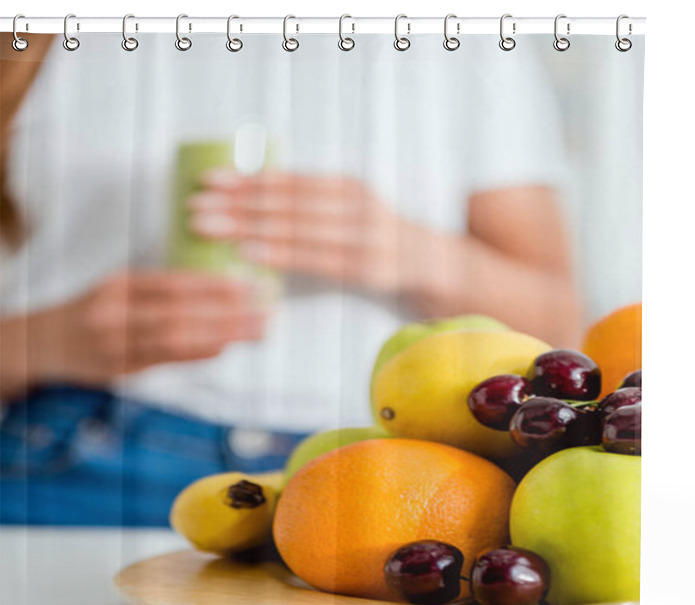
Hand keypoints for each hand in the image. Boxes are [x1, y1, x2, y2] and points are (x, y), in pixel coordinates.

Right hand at [29, 270, 265, 385]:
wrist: (42, 342)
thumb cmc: (94, 310)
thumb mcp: (119, 287)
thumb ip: (161, 289)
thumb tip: (222, 290)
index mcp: (119, 285)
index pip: (173, 285)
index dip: (213, 287)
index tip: (248, 287)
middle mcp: (114, 313)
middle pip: (180, 313)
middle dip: (228, 315)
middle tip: (267, 314)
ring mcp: (115, 345)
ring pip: (174, 340)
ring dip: (220, 337)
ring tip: (255, 333)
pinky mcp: (118, 371)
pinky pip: (164, 362)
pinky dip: (196, 355)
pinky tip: (223, 349)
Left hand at [187, 170, 446, 294]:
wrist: (432, 265)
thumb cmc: (376, 241)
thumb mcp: (348, 213)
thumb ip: (310, 208)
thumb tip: (251, 207)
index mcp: (346, 186)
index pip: (287, 180)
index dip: (246, 180)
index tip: (207, 181)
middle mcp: (356, 204)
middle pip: (286, 203)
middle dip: (236, 205)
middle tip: (195, 209)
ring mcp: (365, 234)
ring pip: (297, 228)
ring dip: (248, 228)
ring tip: (209, 229)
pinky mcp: (369, 267)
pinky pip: (317, 260)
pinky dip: (280, 255)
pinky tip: (250, 254)